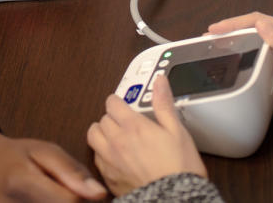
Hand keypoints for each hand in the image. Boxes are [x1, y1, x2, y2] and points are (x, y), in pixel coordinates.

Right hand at [0, 124, 107, 201]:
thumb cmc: (14, 155)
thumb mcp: (44, 150)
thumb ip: (72, 172)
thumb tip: (100, 194)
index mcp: (20, 181)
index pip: (68, 202)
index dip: (85, 200)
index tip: (89, 193)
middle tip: (70, 194)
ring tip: (56, 197)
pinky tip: (47, 202)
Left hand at [86, 73, 205, 196]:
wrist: (175, 199)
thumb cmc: (179, 168)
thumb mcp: (177, 131)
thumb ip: (164, 104)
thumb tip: (160, 82)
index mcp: (133, 126)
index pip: (112, 102)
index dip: (118, 101)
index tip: (124, 104)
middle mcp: (117, 141)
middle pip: (102, 119)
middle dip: (111, 117)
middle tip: (124, 121)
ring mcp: (110, 160)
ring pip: (93, 137)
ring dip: (101, 133)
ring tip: (114, 136)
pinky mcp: (109, 178)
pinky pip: (96, 159)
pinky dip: (102, 153)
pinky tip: (115, 157)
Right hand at [207, 13, 272, 130]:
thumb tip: (261, 24)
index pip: (259, 19)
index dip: (234, 22)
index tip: (214, 29)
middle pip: (259, 23)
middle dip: (234, 26)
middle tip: (213, 35)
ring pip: (261, 33)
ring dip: (241, 34)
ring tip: (222, 40)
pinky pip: (267, 44)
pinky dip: (251, 44)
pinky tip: (243, 50)